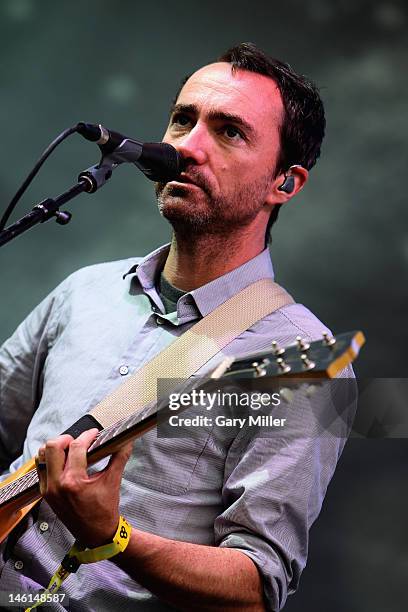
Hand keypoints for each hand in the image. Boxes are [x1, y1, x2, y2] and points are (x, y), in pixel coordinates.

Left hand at [36, 429, 132, 547]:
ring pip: (42, 456)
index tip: (94, 434)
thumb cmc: (104, 511)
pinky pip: (41, 469)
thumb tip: (126, 442)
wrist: (97, 534)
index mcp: (73, 482)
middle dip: (66, 439)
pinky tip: (63, 461)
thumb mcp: (113, 482)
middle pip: (52, 447)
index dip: (87, 436)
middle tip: (79, 441)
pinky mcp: (45, 493)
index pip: (76, 447)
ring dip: (55, 449)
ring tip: (69, 449)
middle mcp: (56, 485)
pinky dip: (50, 460)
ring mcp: (48, 490)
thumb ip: (119, 458)